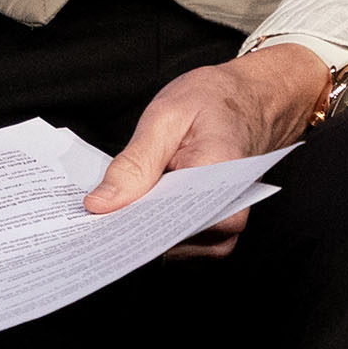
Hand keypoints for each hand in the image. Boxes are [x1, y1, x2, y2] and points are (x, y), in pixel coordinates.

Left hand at [82, 44, 326, 259]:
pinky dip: (153, 229)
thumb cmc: (214, 102)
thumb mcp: (167, 116)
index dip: (130, 226)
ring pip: (171, 248)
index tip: (97, 221)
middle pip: (169, 241)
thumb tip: (100, 205)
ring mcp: (225, 229)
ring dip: (140, 230)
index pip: (171, 223)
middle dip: (130, 229)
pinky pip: (179, 244)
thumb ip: (135, 163)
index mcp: (222, 180)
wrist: (252, 100)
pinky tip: (135, 208)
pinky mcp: (216, 233)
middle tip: (95, 214)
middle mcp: (231, 213)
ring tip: (116, 206)